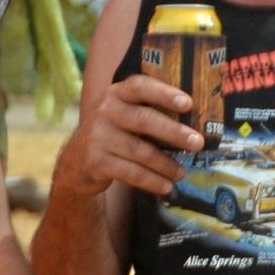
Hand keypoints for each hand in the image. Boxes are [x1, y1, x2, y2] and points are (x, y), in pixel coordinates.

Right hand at [50, 74, 204, 201]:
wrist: (76, 162)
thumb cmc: (114, 134)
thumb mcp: (124, 115)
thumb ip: (149, 110)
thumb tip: (196, 122)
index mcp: (116, 94)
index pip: (140, 87)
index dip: (164, 94)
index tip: (188, 104)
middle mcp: (104, 111)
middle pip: (144, 120)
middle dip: (174, 132)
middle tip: (198, 143)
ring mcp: (97, 137)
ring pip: (139, 151)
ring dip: (165, 164)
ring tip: (182, 173)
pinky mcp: (95, 161)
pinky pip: (130, 172)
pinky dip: (151, 181)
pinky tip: (166, 187)